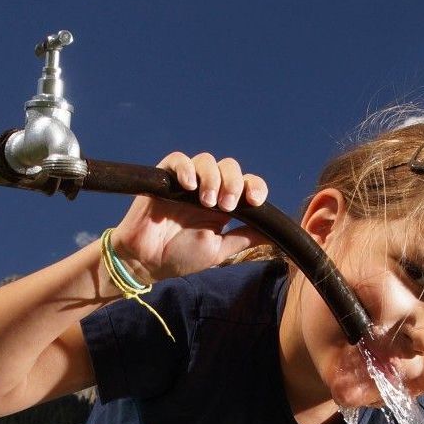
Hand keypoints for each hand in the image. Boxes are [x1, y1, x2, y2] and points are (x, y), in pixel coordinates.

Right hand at [108, 151, 268, 280]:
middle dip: (233, 183)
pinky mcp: (164, 178)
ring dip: (212, 177)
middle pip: (229, 167)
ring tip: (206, 201)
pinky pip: (177, 160)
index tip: (255, 200)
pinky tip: (189, 185)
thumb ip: (245, 237)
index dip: (254, 186)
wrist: (146, 263)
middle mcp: (207, 189)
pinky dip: (186, 168)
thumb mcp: (219, 250)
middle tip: (226, 205)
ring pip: (206, 160)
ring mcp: (186, 182)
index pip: (246, 184)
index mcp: (223, 204)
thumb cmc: (180, 256)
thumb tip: (278, 236)